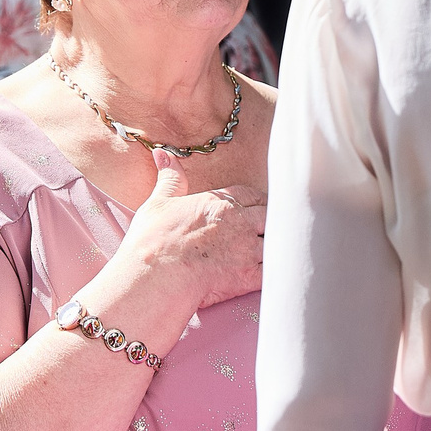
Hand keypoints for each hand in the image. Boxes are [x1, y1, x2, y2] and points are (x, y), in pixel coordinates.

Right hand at [112, 152, 266, 311]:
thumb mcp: (158, 203)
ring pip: (278, 242)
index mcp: (220, 203)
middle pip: (271, 216)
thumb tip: (162, 154)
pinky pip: (276, 270)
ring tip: (276, 253)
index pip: (252, 196)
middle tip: (268, 231)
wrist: (154, 277)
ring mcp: (247, 249)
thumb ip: (170, 178)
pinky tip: (277, 274)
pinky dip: (278, 271)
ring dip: (277, 247)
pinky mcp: (249, 276)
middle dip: (272, 223)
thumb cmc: (152, 241)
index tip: (257, 209)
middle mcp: (239, 222)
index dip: (257, 203)